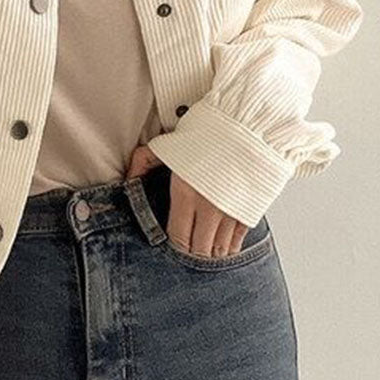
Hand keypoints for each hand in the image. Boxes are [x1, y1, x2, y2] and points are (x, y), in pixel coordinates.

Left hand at [126, 144, 248, 256]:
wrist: (245, 125)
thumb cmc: (205, 134)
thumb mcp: (165, 145)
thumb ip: (141, 163)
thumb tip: (127, 181)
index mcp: (186, 194)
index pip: (179, 239)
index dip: (175, 248)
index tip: (172, 246)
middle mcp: (210, 207)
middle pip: (200, 250)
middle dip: (192, 255)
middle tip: (188, 251)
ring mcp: (232, 210)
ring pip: (221, 250)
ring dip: (211, 254)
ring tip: (204, 251)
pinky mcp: (251, 209)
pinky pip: (239, 240)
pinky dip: (230, 247)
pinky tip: (223, 246)